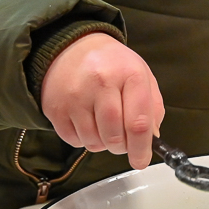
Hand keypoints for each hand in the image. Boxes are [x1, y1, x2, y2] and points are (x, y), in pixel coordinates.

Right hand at [40, 33, 164, 169]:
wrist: (71, 47)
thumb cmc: (112, 64)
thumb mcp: (141, 74)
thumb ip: (152, 106)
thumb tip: (151, 138)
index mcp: (129, 74)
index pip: (138, 123)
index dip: (141, 148)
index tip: (141, 160)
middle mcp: (101, 83)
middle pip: (114, 137)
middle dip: (122, 147)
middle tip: (122, 139)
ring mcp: (75, 96)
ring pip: (94, 142)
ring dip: (103, 143)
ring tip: (104, 124)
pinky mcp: (55, 108)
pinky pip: (74, 141)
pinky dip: (84, 139)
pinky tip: (86, 120)